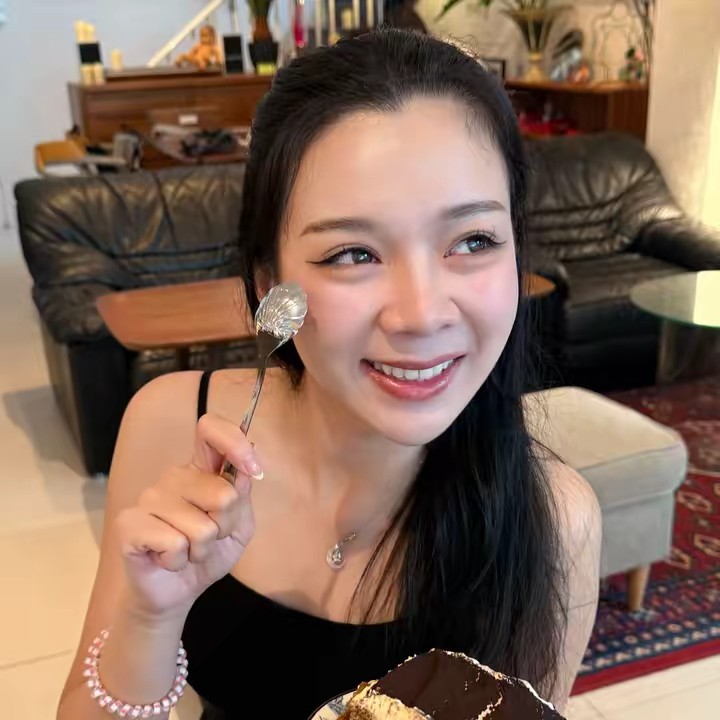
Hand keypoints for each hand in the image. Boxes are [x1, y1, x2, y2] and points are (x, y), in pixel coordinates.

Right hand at [114, 414, 261, 618]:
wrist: (176, 592)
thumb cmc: (207, 554)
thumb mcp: (238, 527)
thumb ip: (242, 497)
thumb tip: (246, 469)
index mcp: (200, 470)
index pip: (210, 429)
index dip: (235, 442)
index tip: (253, 469)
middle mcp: (174, 478)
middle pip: (221, 492)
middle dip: (225, 525)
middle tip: (209, 538)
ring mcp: (148, 498)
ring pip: (201, 525)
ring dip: (202, 549)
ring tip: (188, 551)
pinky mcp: (130, 523)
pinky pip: (174, 542)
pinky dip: (180, 559)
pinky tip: (168, 559)